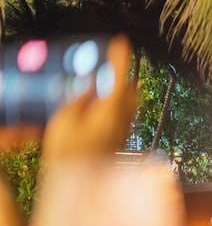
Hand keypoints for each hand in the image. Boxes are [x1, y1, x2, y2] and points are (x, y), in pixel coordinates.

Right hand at [41, 34, 136, 161]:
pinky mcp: (121, 138)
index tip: (122, 42)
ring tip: (110, 75)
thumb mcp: (65, 120)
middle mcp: (123, 120)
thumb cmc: (69, 153)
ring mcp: (124, 130)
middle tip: (116, 57)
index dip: (121, 59)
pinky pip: (125, 112)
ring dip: (123, 86)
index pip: (121, 78)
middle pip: (132, 89)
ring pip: (131, 101)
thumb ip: (80, 97)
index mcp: (110, 111)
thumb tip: (92, 81)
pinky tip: (106, 99)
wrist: (81, 184)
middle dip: (125, 72)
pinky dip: (119, 99)